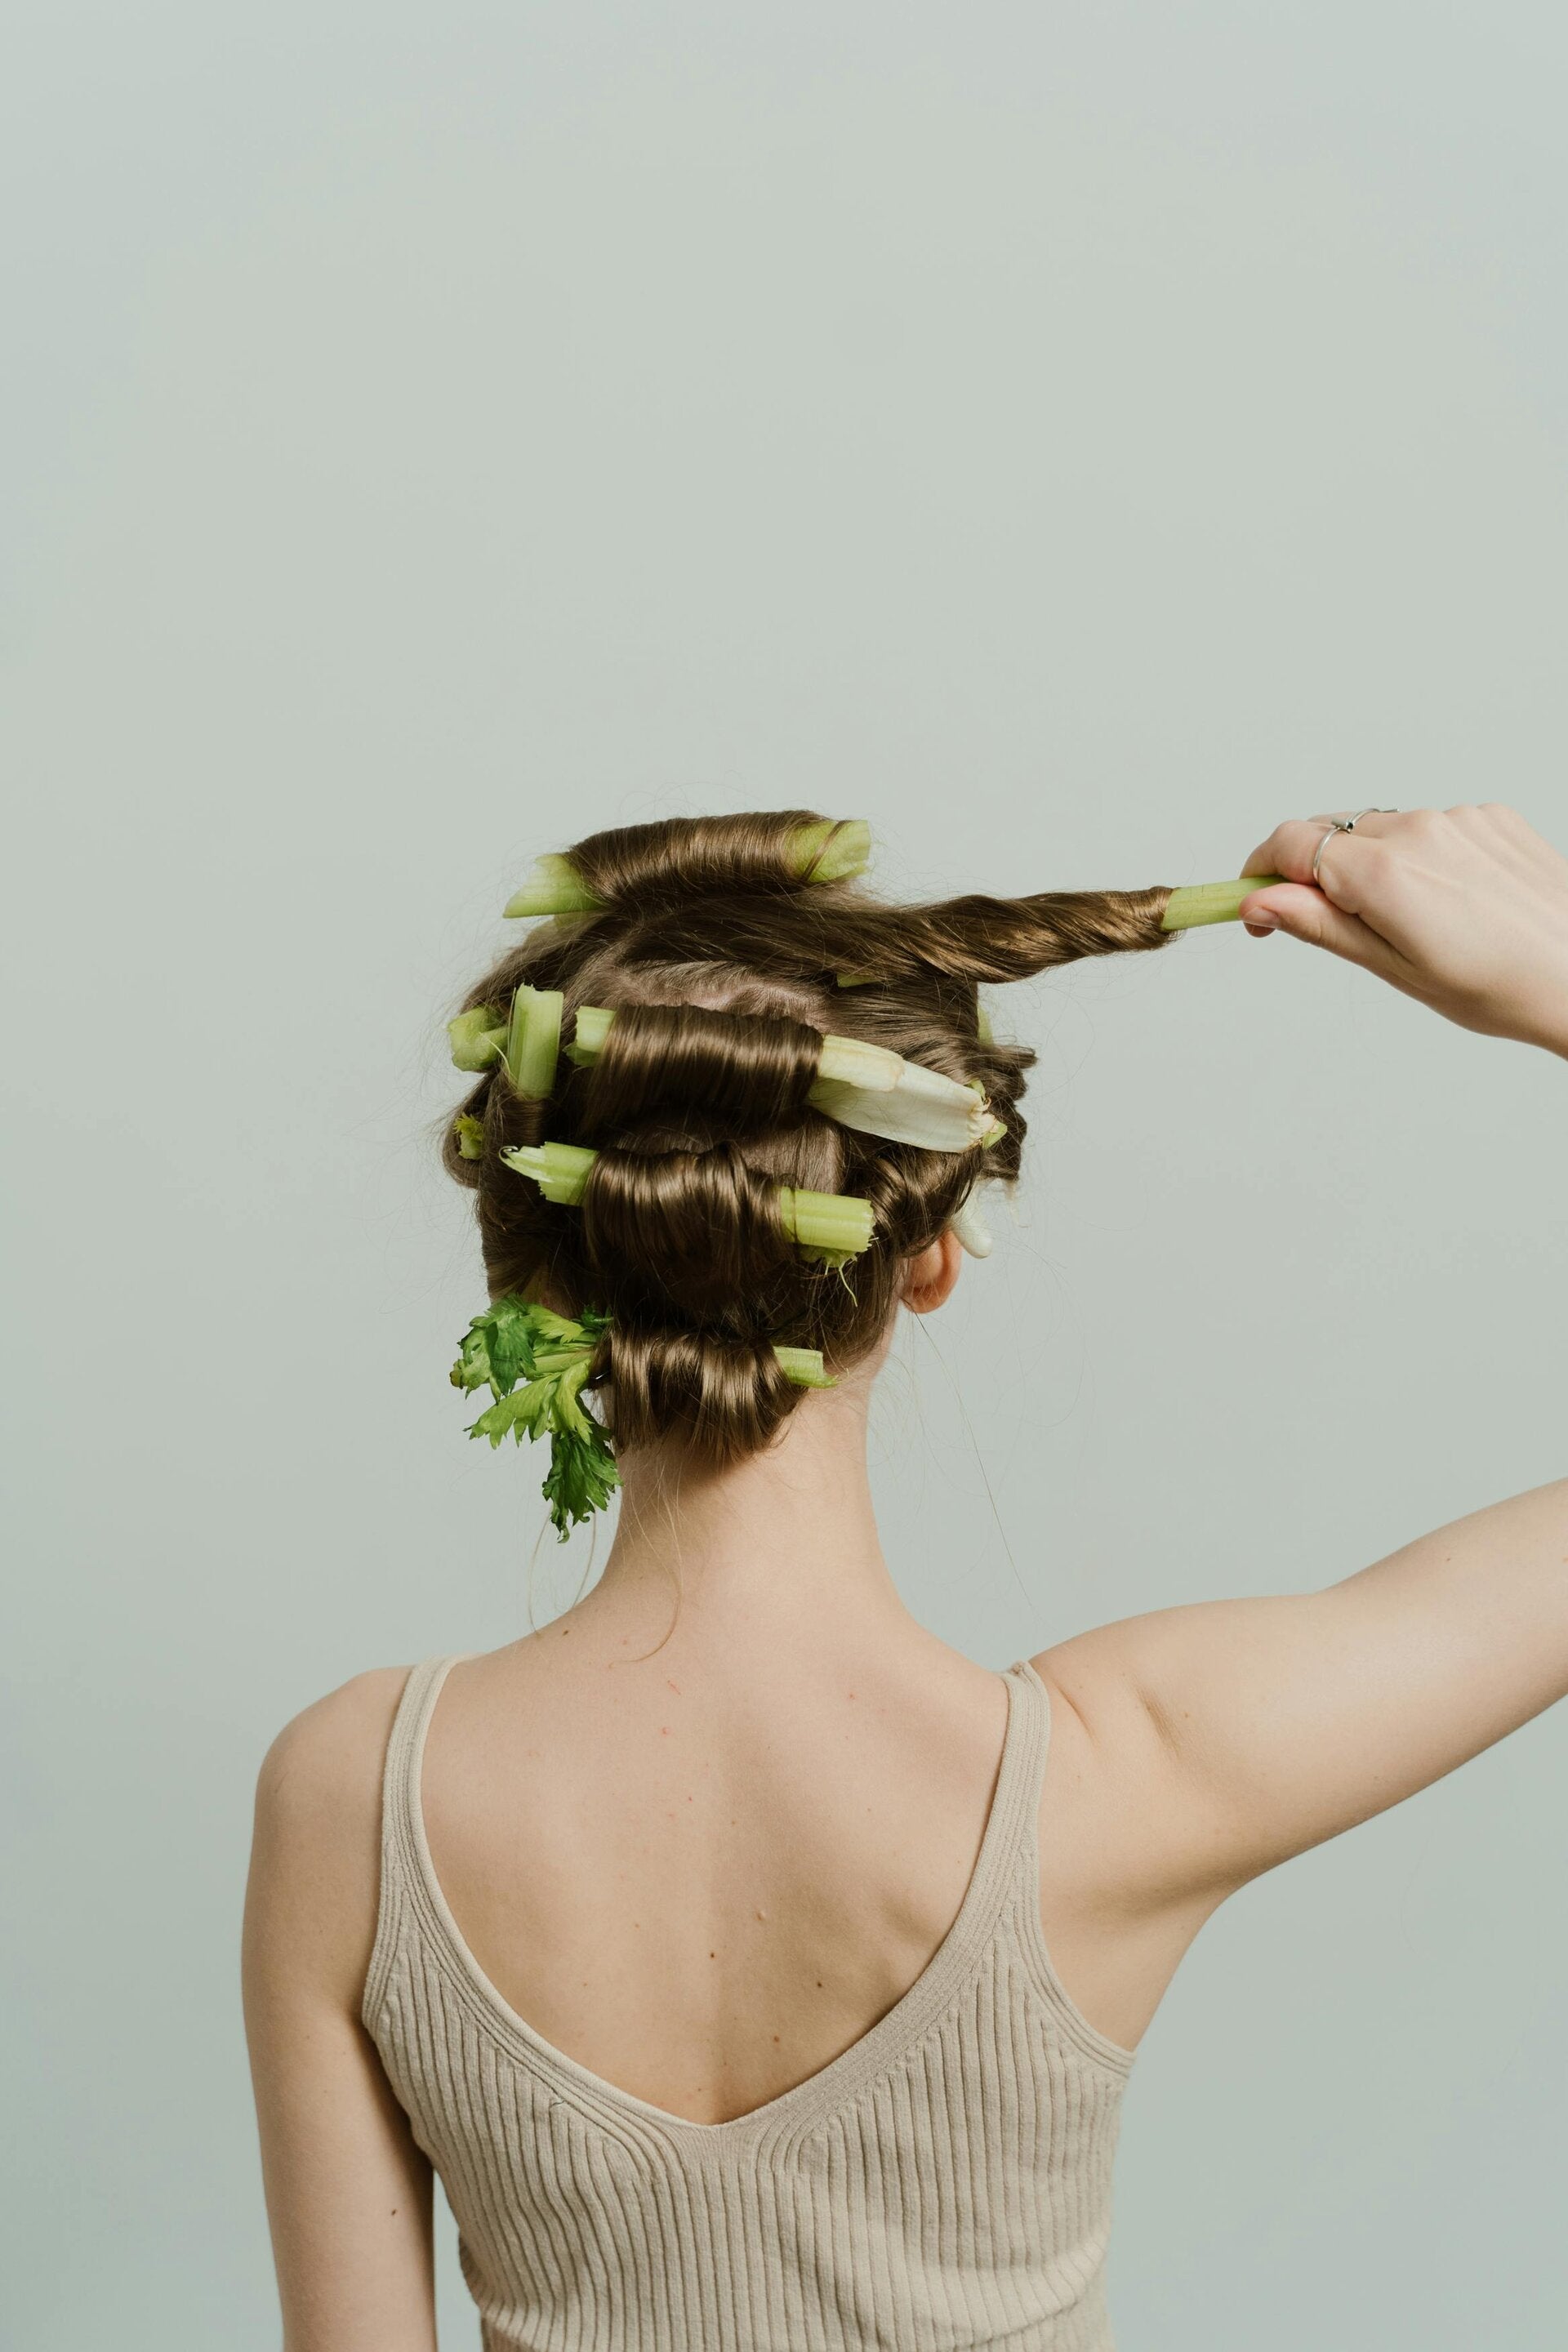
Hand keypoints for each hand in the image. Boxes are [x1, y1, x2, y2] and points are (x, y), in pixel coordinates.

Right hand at [1237, 804, 1567, 1056]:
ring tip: (1416, 922)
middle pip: (1332, 833)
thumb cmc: (1499, 987)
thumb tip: (1259, 902)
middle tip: (1341, 927)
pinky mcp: (1491, 816)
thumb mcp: (1394, 968)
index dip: (1261, 873)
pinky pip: (1431, 828)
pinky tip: (1454, 901)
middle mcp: (1418, 829)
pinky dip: (1424, 858)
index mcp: (1385, 872)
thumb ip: (1320, 926)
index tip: (1258, 905)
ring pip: (1382, 830)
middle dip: (1319, 874)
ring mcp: (1458, 817)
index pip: (1290, 843)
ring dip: (1375, 865)